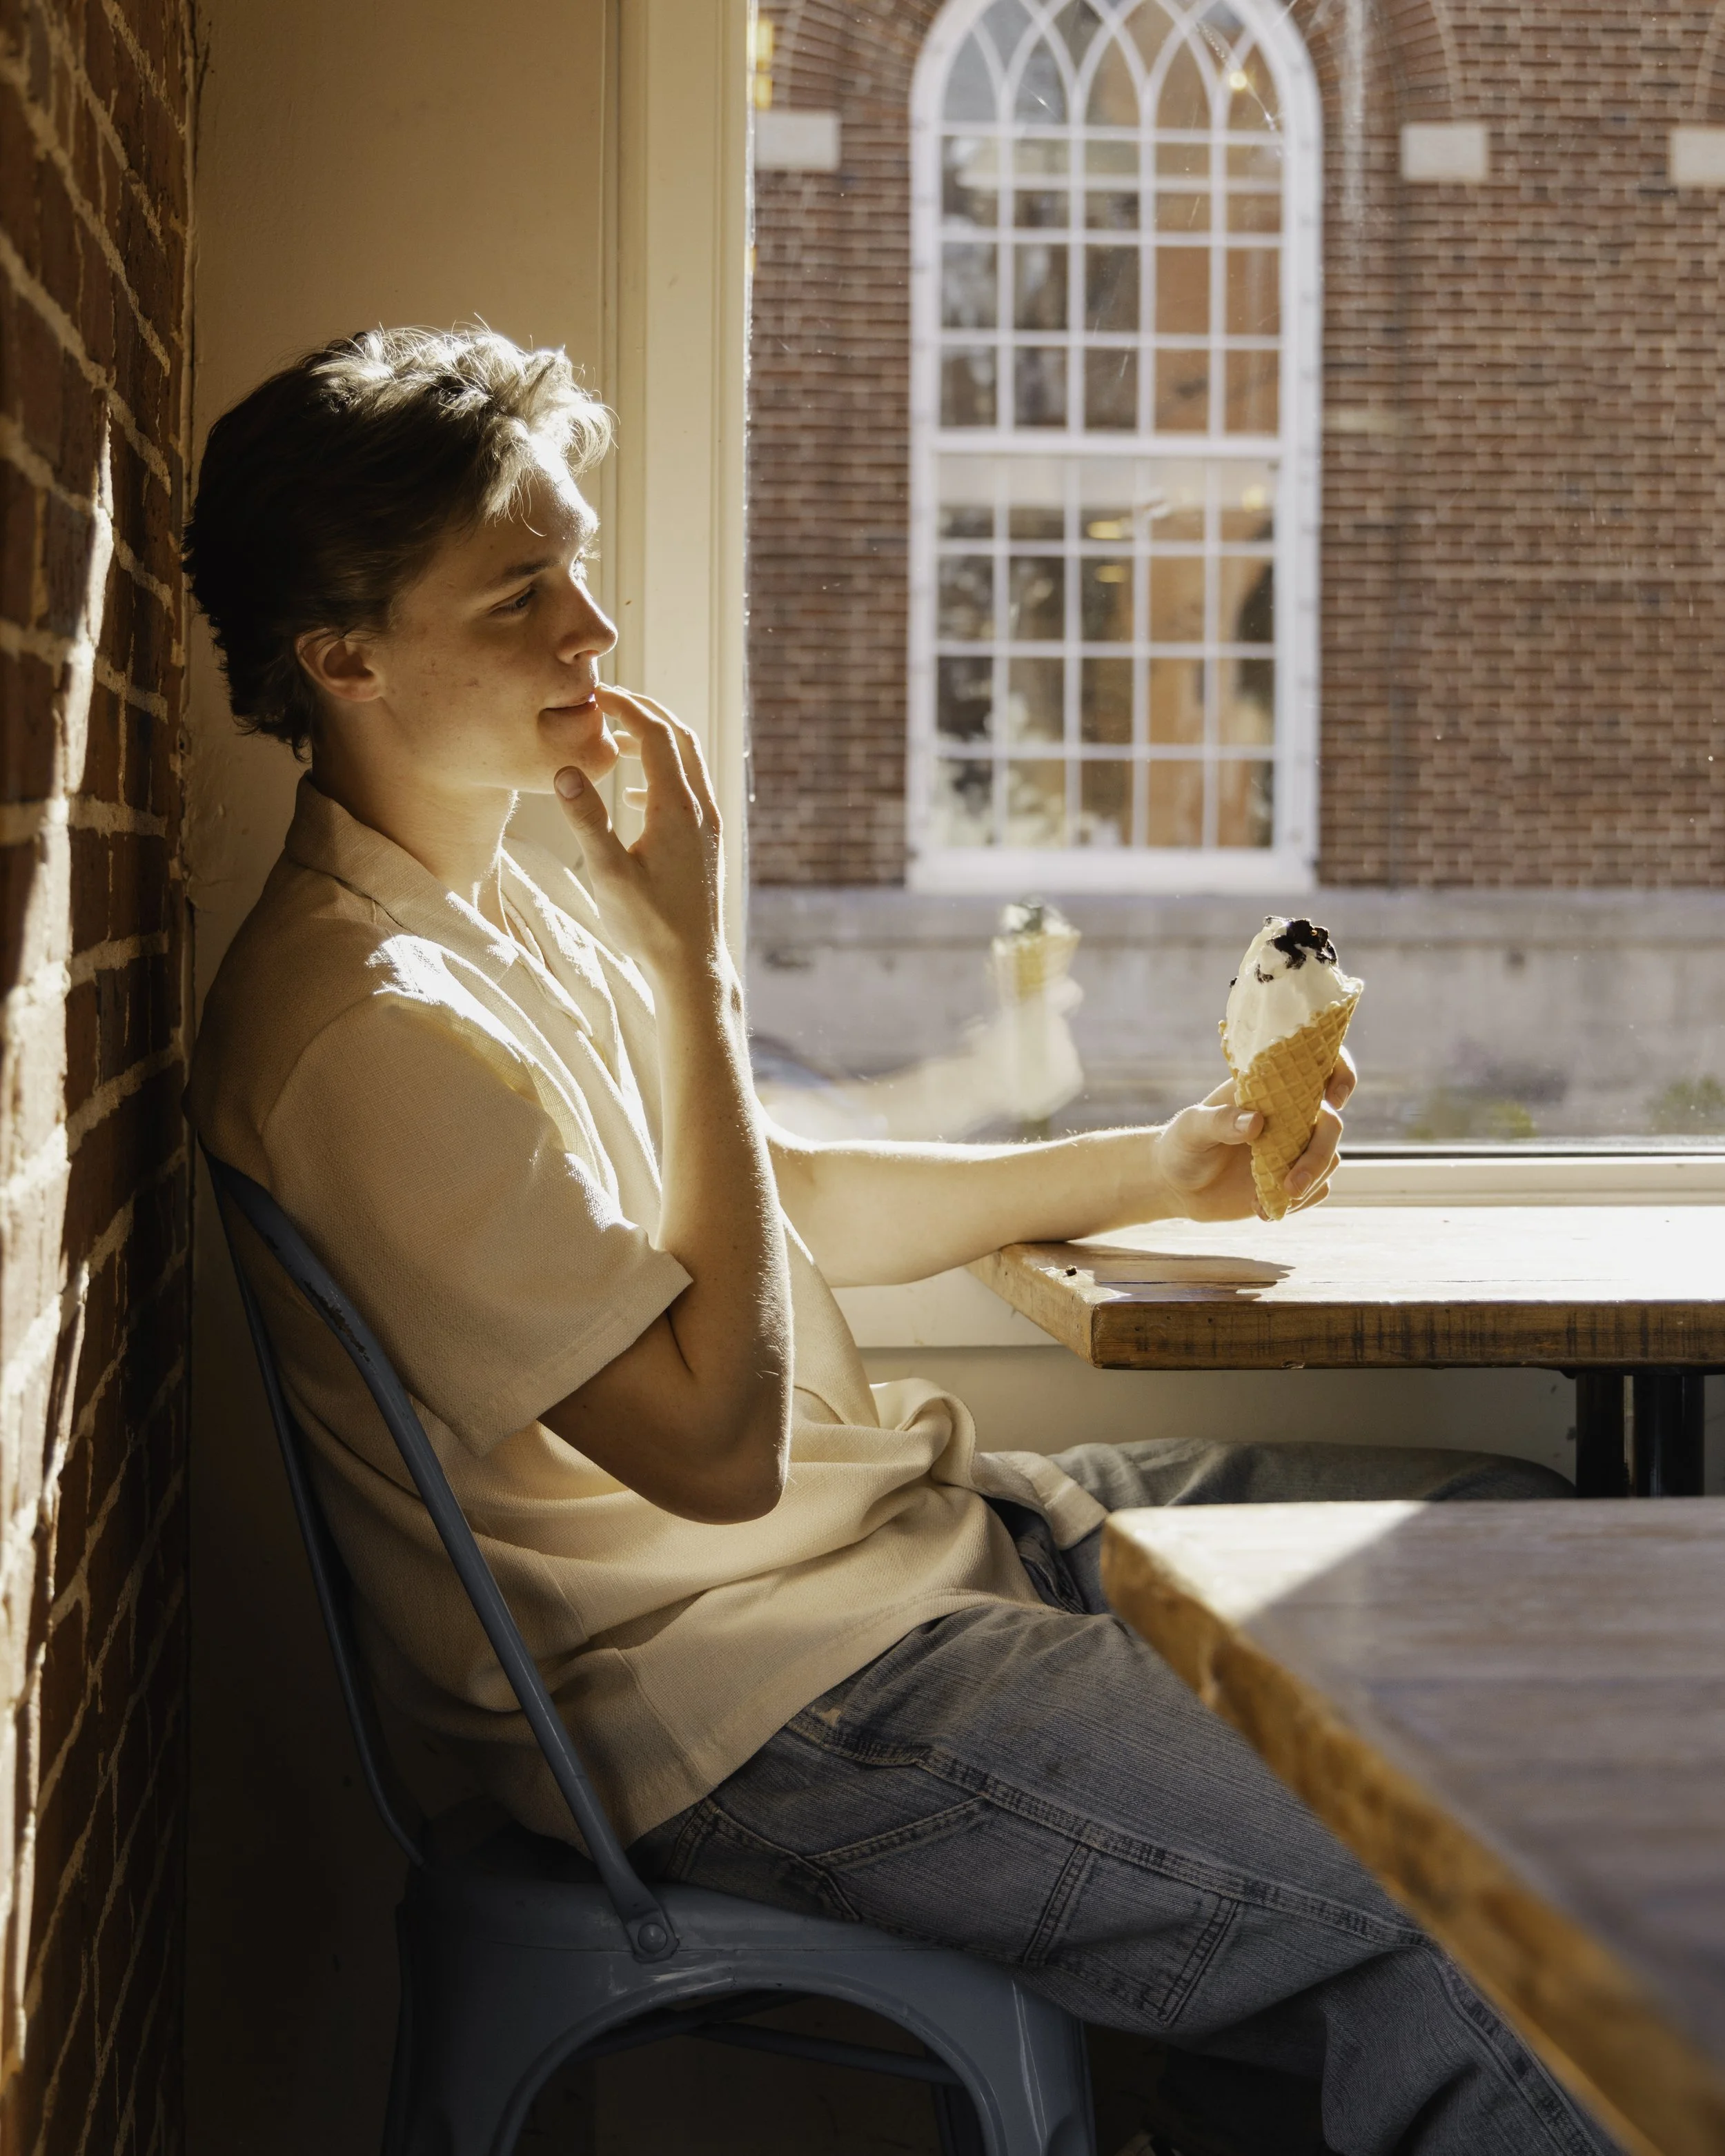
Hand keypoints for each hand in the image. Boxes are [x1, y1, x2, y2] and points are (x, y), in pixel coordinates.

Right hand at [553, 686, 725, 983]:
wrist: (690, 965)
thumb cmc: (649, 925)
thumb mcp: (608, 874)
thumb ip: (586, 821)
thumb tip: (565, 770)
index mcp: (678, 808)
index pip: (655, 735)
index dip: (626, 707)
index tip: (596, 693)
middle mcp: (701, 809)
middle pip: (678, 738)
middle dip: (644, 713)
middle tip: (606, 703)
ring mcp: (708, 825)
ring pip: (687, 762)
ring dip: (654, 741)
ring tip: (614, 740)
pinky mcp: (707, 842)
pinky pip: (688, 790)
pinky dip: (661, 774)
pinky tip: (633, 796)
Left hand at [1152, 1047, 1355, 1221]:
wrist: (1175, 1186)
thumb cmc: (1181, 1145)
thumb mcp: (1191, 1128)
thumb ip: (1220, 1121)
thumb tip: (1256, 1122)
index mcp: (1269, 1090)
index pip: (1317, 1069)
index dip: (1339, 1074)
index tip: (1334, 1098)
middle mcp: (1290, 1117)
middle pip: (1330, 1126)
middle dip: (1319, 1155)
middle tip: (1291, 1185)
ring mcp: (1294, 1150)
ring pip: (1330, 1160)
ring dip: (1308, 1183)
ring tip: (1263, 1202)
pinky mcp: (1292, 1181)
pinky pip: (1316, 1191)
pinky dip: (1297, 1204)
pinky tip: (1261, 1210)